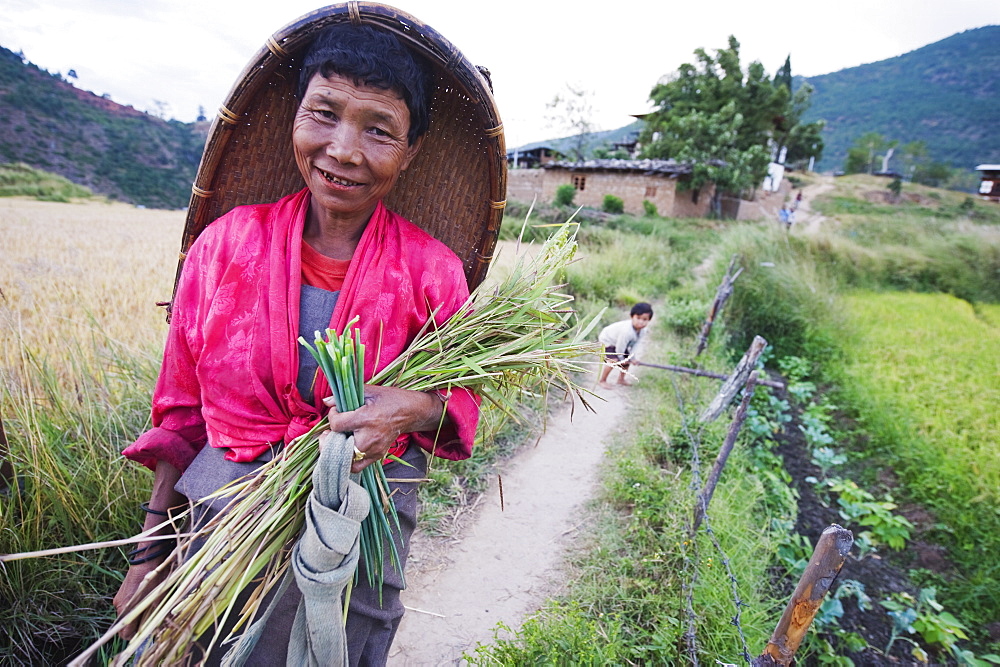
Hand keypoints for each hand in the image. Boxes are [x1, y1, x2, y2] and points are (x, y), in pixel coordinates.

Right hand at [113, 557, 166, 638]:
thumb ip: (155, 613)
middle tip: (150, 619)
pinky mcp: (121, 593)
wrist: (146, 558)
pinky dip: (134, 606)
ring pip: (126, 615)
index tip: (146, 631)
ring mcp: (119, 598)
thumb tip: (158, 627)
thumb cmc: (154, 577)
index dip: (136, 635)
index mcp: (126, 609)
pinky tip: (144, 599)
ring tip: (149, 606)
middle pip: (125, 625)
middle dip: (137, 625)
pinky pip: (126, 606)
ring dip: (136, 615)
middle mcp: (119, 606)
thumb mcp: (159, 596)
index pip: (125, 633)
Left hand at [324, 385, 445, 472]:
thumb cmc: (390, 399)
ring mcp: (373, 449)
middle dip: (330, 437)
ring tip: (336, 440)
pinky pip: (356, 467)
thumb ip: (346, 396)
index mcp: (366, 419)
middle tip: (331, 430)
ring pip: (344, 458)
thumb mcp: (369, 391)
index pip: (337, 424)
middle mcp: (369, 437)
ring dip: (336, 450)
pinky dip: (346, 461)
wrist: (410, 412)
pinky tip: (344, 451)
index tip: (337, 411)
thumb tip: (326, 401)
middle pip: (338, 445)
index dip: (332, 416)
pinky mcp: (376, 456)